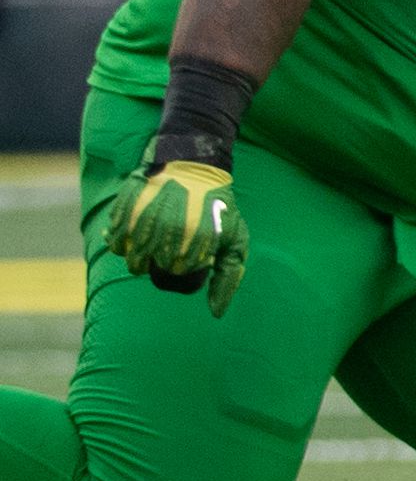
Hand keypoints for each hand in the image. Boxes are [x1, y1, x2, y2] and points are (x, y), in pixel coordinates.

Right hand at [105, 160, 247, 315]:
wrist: (194, 166)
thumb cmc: (218, 207)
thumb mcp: (234, 240)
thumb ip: (227, 278)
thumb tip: (216, 314)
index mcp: (198, 244)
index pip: (180, 275)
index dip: (185, 265)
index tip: (194, 248)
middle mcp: (169, 234)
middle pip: (154, 269)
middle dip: (164, 260)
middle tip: (175, 239)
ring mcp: (144, 222)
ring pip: (132, 260)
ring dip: (142, 254)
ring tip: (158, 235)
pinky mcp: (124, 212)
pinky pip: (116, 244)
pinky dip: (124, 242)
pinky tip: (139, 229)